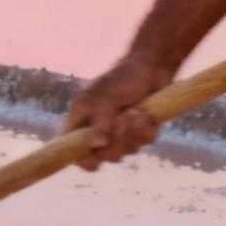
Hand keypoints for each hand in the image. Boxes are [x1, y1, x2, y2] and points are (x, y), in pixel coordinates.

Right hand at [60, 54, 173, 171]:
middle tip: (122, 120)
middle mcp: (98, 131)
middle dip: (116, 141)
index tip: (95, 158)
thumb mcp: (106, 97)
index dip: (81, 159)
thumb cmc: (122, 77)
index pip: (72, 149)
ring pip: (125, 152)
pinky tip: (146, 114)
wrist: (152, 67)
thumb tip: (96, 145)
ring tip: (136, 110)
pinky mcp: (139, 133)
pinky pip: (143, 144)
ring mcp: (120, 134)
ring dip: (134, 132)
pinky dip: (147, 129)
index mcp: (82, 121)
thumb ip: (100, 122)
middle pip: (102, 156)